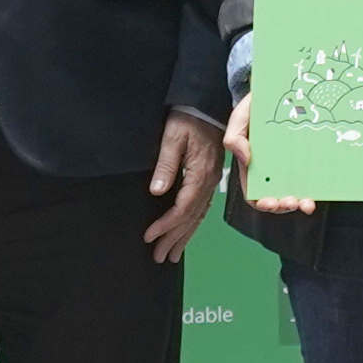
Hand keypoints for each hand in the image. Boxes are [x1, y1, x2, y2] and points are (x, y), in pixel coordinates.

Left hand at [141, 108, 224, 260]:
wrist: (207, 104)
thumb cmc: (188, 118)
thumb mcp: (173, 137)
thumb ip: (166, 164)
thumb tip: (157, 191)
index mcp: (200, 174)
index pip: (183, 208)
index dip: (166, 225)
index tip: (149, 237)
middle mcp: (210, 182)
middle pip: (191, 218)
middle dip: (174, 239)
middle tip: (159, 257)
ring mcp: (212, 181)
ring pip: (199, 216)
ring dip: (184, 236)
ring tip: (172, 255)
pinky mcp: (211, 178)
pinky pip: (203, 207)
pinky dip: (194, 224)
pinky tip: (187, 232)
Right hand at [224, 90, 305, 217]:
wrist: (274, 92)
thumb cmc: (253, 109)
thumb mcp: (238, 120)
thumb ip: (234, 139)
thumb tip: (246, 158)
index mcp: (253, 167)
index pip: (255, 193)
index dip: (262, 203)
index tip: (270, 202)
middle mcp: (272, 171)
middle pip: (277, 199)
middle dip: (284, 206)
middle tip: (291, 201)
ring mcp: (290, 166)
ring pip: (295, 192)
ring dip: (300, 203)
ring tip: (306, 203)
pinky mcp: (305, 159)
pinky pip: (311, 178)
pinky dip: (315, 188)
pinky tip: (319, 190)